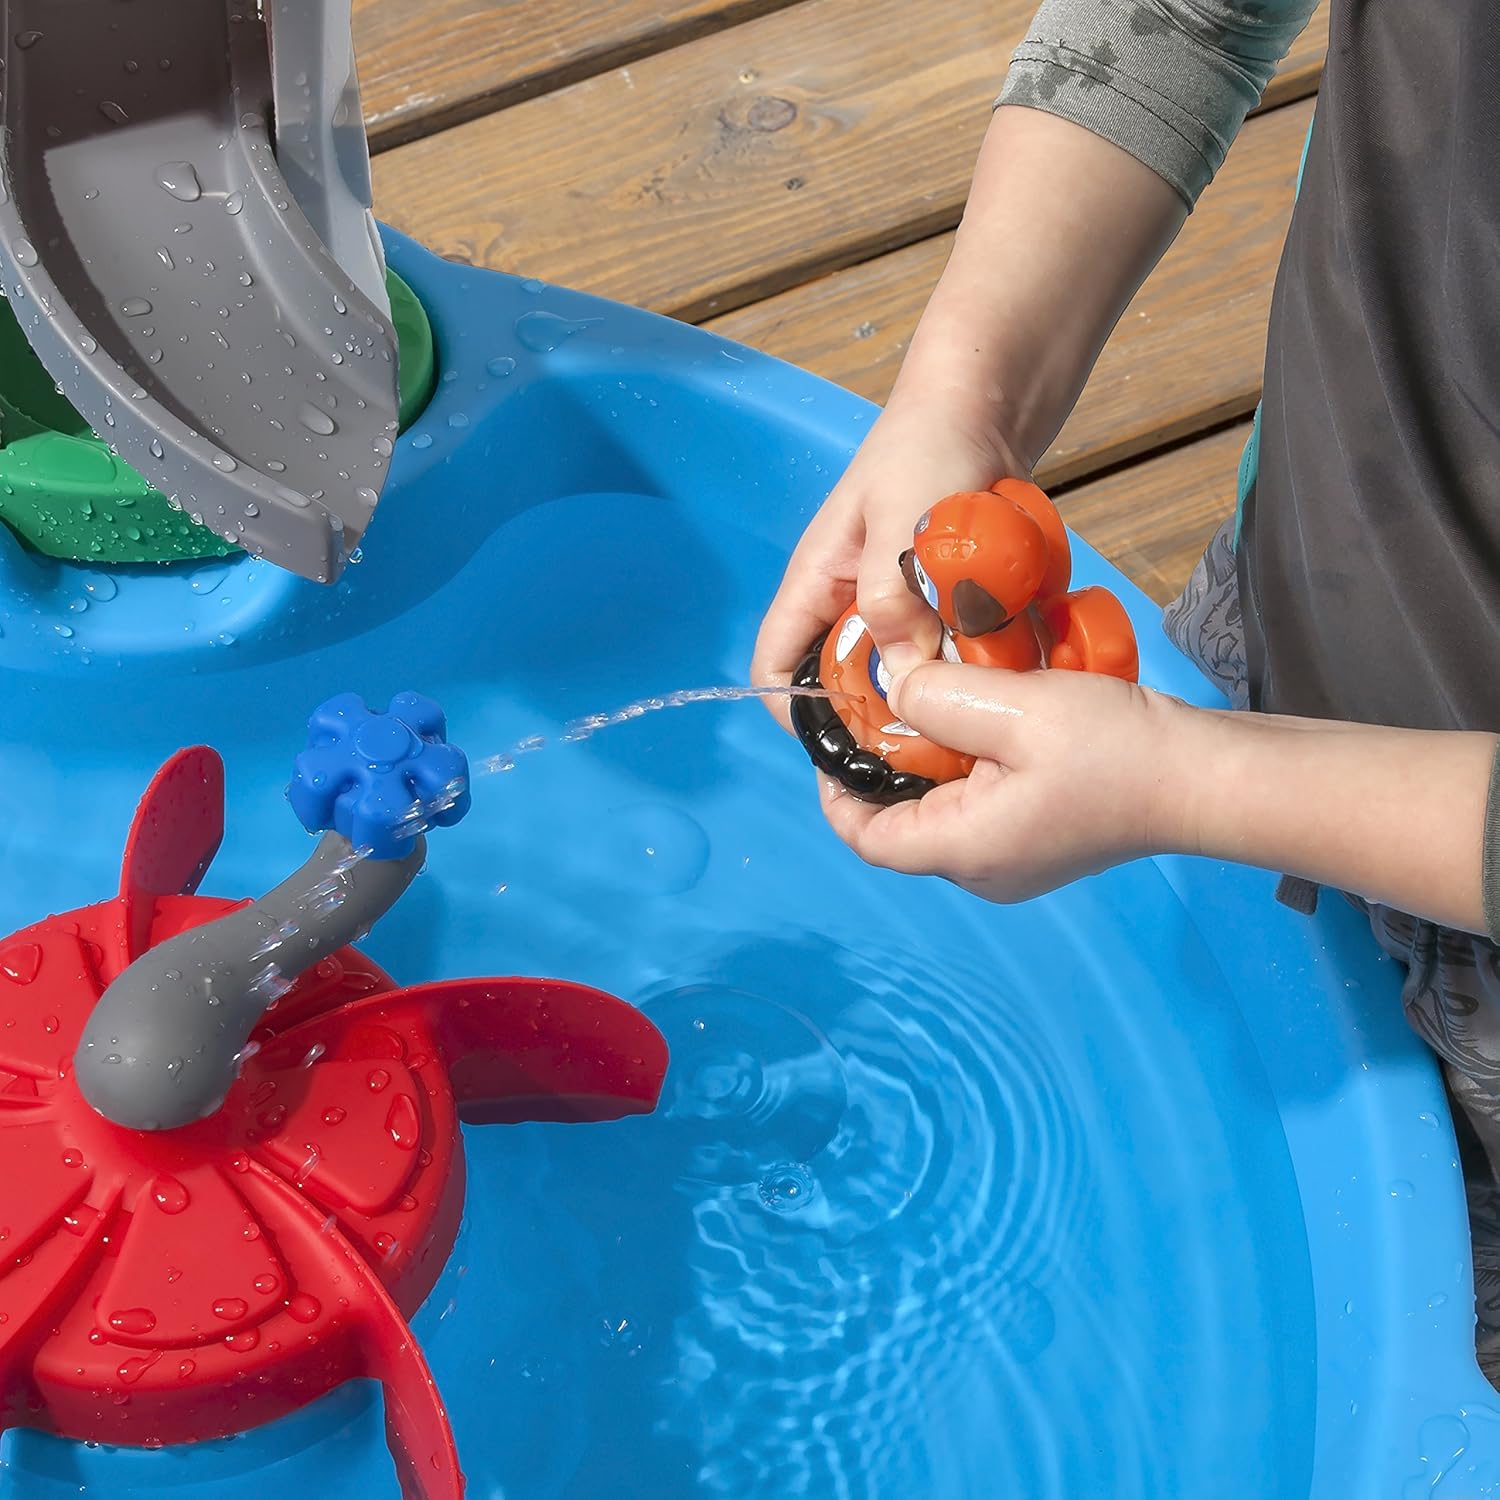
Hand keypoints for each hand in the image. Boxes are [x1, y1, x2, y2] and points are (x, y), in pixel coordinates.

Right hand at [751, 392, 1022, 730]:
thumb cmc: (927, 446)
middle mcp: (851, 605)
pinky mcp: (943, 604)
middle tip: (928, 735)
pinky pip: (951, 653)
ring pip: (904, 675)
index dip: (798, 712)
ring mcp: (900, 606)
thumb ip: (896, 596)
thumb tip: (907, 681)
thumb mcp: (903, 520)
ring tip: (976, 703)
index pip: (775, 666)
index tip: (849, 743)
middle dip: (881, 713)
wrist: (985, 406)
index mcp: (816, 585)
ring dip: (937, 689)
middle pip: (844, 685)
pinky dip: (972, 664)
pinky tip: (1002, 667)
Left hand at [818, 658, 1498, 938]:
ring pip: (941, 810)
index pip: (865, 838)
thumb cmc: (1113, 749)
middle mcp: (981, 868)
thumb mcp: (1013, 707)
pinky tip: (980, 716)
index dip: (834, 791)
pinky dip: (966, 764)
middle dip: (882, 766)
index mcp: (962, 851)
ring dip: (927, 759)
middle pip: (901, 823)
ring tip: (925, 699)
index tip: (832, 735)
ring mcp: (1015, 859)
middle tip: (879, 701)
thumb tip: (891, 686)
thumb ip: (937, 696)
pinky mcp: (1043, 838)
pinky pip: (980, 804)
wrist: (1205, 776)